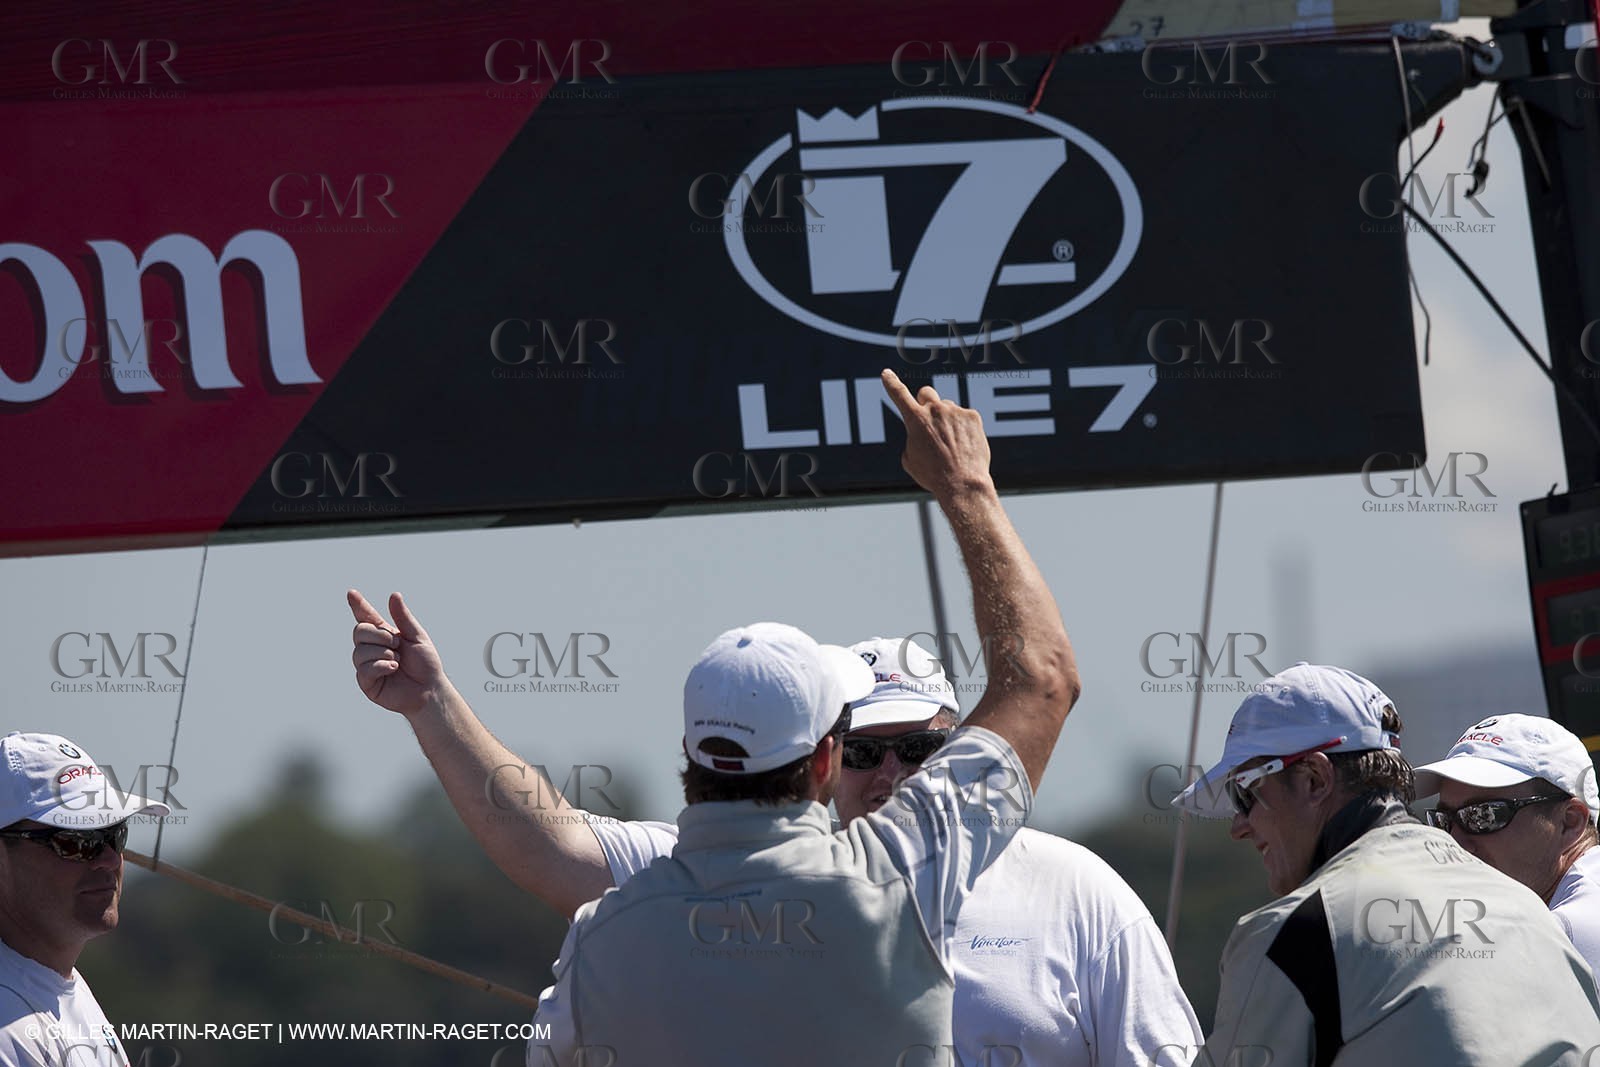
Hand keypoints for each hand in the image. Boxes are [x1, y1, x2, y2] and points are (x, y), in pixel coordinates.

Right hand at [348, 589, 446, 715]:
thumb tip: (394, 595)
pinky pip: (364, 669)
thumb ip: (403, 618)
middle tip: (397, 645)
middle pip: (359, 631)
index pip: (366, 617)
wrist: (430, 689)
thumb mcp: (417, 637)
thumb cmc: (425, 664)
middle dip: (379, 636)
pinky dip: (381, 666)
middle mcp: (372, 648)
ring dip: (383, 653)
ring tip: (398, 661)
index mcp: (384, 634)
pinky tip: (394, 669)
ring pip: (360, 651)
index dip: (358, 605)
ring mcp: (367, 665)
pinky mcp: (367, 682)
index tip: (351, 593)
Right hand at [880, 368, 993, 500]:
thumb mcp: (910, 459)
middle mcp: (934, 410)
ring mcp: (955, 411)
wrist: (962, 483)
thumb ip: (912, 438)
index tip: (886, 373)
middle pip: (926, 393)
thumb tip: (921, 433)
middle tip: (930, 420)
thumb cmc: (933, 475)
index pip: (899, 394)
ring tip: (952, 446)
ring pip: (947, 408)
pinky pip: (964, 417)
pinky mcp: (972, 416)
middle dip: (925, 402)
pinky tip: (964, 445)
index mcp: (915, 419)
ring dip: (947, 420)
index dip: (891, 383)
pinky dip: (963, 428)